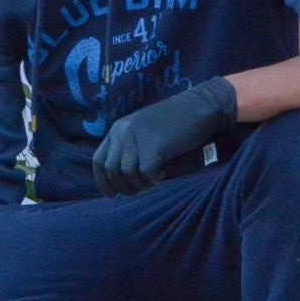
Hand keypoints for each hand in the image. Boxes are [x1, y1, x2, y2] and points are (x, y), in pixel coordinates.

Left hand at [93, 77, 236, 196]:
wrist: (201, 106)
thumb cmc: (174, 123)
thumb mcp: (143, 132)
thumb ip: (129, 149)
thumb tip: (120, 179)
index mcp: (117, 129)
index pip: (98, 160)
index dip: (103, 181)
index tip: (111, 194)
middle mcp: (123, 132)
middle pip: (111, 170)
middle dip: (123, 187)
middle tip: (137, 191)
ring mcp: (138, 137)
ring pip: (127, 173)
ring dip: (139, 184)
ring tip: (152, 181)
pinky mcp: (155, 144)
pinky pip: (146, 173)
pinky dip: (153, 179)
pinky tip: (162, 174)